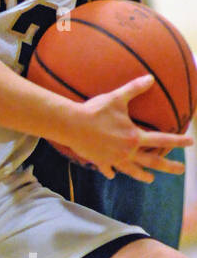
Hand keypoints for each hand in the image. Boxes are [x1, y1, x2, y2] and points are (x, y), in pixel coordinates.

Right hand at [62, 75, 190, 181]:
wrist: (71, 124)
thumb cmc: (95, 110)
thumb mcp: (117, 98)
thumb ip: (135, 88)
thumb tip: (151, 78)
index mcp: (134, 137)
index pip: (163, 140)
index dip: (178, 141)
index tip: (191, 142)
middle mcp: (127, 151)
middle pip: (153, 161)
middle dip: (169, 166)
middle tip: (180, 170)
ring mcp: (113, 159)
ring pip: (132, 170)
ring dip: (143, 175)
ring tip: (150, 179)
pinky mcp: (100, 161)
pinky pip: (108, 169)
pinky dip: (112, 172)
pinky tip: (113, 174)